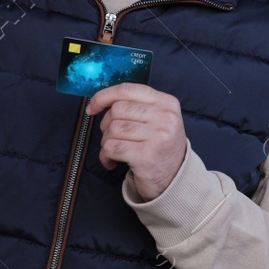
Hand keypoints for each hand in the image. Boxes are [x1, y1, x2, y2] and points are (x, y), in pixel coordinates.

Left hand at [88, 83, 186, 201]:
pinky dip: (105, 156)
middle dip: (106, 124)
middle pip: (117, 109)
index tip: (92, 107)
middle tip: (111, 137)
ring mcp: (157, 136)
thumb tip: (99, 101)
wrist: (176, 178)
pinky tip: (112, 162)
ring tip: (114, 150)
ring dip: (106, 141)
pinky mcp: (146, 155)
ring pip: (113, 129)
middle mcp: (165, 117)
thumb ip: (136, 105)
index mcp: (167, 102)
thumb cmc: (160, 146)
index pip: (127, 90)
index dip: (104, 96)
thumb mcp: (158, 119)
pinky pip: (112, 148)